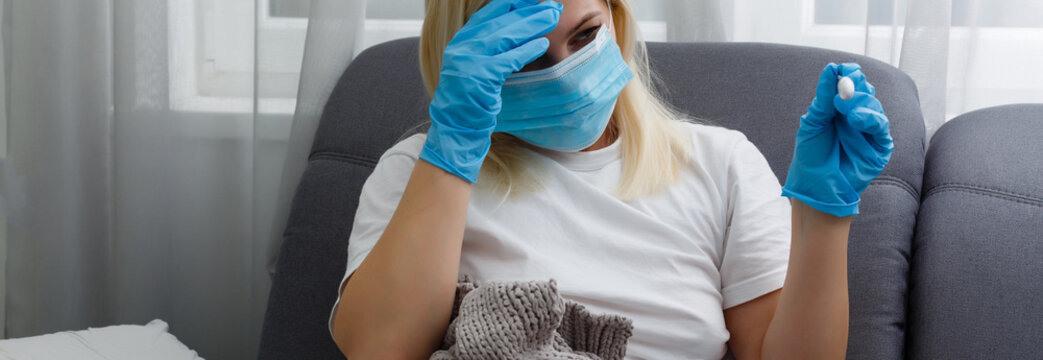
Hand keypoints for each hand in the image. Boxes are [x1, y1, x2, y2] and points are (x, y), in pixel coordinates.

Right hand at [419, 0, 560, 182]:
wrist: (456, 128)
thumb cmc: (471, 100)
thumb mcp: (475, 68)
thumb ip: (489, 48)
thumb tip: (518, 31)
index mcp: (461, 41)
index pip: (488, 14)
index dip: (511, 4)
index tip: (530, 0)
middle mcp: (462, 47)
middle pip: (500, 21)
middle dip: (528, 11)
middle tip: (551, 6)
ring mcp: (469, 62)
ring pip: (505, 35)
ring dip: (532, 24)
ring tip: (552, 17)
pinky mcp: (480, 78)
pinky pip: (509, 59)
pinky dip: (527, 50)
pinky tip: (543, 44)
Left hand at [781, 63, 893, 216]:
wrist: (815, 186)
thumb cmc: (811, 155)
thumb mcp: (813, 122)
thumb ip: (824, 97)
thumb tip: (831, 69)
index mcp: (840, 109)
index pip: (850, 85)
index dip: (848, 75)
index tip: (842, 68)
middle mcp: (857, 117)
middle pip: (865, 92)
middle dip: (856, 86)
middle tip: (845, 84)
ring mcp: (869, 132)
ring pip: (874, 107)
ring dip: (861, 103)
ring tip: (844, 106)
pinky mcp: (879, 147)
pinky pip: (881, 128)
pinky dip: (871, 119)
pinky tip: (857, 118)